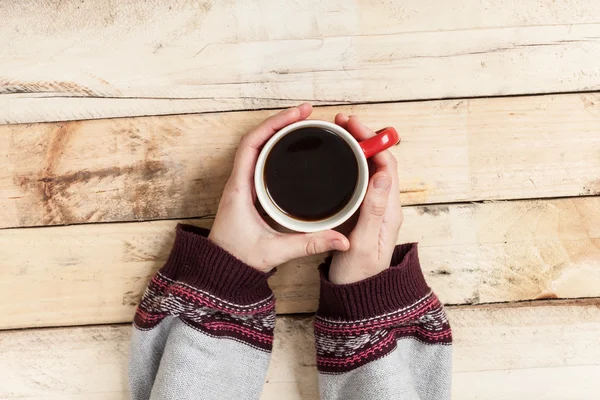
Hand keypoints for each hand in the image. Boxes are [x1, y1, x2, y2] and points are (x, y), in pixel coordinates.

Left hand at [208, 104, 349, 272]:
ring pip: (257, 147)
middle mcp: (238, 182)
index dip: (274, 124)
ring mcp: (242, 185)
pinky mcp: (248, 192)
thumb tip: (341, 239)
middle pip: (256, 139)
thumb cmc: (238, 259)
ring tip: (302, 122)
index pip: (252, 144)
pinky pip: (259, 160)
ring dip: (277, 132)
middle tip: (307, 113)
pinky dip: (274, 147)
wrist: (220, 272)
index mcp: (240, 188)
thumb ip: (309, 244)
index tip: (297, 114)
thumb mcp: (276, 251)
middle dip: (281, 122)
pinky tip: (290, 146)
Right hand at [328, 114, 402, 283]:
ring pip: (370, 169)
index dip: (373, 141)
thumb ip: (373, 210)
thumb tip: (382, 175)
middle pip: (379, 161)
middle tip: (341, 122)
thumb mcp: (363, 243)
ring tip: (338, 133)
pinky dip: (351, 163)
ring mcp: (375, 209)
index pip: (387, 164)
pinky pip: (361, 180)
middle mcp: (385, 206)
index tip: (353, 126)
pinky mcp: (363, 213)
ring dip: (357, 148)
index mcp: (389, 210)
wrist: (356, 295)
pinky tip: (338, 159)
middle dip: (364, 137)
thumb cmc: (358, 274)